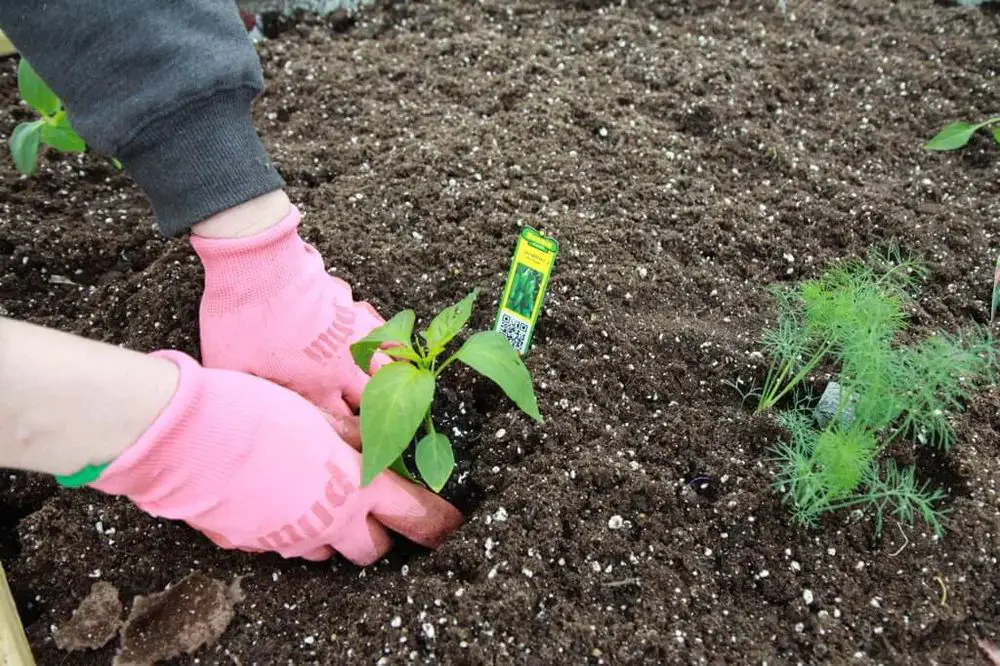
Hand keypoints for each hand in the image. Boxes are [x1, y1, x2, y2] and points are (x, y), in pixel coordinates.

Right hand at [90, 350, 462, 563]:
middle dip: (378, 534)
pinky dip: (288, 528)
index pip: (414, 515)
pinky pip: (281, 544)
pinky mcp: (251, 543)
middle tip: (376, 511)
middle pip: (370, 549)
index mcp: (356, 487)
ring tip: (319, 498)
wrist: (189, 435)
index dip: (437, 521)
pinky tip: (275, 497)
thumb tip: (380, 445)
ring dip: (331, 532)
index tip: (450, 523)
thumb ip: (357, 440)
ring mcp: (287, 539)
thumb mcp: (321, 418)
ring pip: (324, 551)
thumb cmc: (258, 411)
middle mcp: (327, 522)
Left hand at [190, 205, 386, 426]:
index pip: (347, 426)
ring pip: (390, 365)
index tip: (352, 445)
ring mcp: (354, 334)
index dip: (351, 439)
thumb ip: (245, 397)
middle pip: (375, 399)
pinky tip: (386, 346)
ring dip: (388, 380)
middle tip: (372, 424)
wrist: (258, 266)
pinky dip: (388, 342)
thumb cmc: (239, 319)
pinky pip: (384, 329)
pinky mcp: (353, 307)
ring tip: (387, 391)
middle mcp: (344, 365)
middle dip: (375, 415)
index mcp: (317, 387)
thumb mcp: (229, 369)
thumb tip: (246, 417)